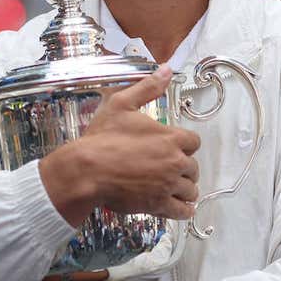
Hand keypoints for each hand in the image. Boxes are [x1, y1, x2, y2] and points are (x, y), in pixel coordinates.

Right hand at [40, 66, 200, 224]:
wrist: (86, 171)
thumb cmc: (102, 138)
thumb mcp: (122, 104)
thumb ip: (147, 87)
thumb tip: (166, 69)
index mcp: (171, 138)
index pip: (194, 142)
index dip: (184, 144)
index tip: (173, 147)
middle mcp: (175, 162)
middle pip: (193, 167)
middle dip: (184, 167)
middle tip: (170, 169)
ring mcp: (168, 185)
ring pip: (190, 190)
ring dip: (184, 188)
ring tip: (173, 188)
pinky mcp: (158, 205)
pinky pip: (182, 211)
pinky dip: (183, 210)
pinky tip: (179, 207)